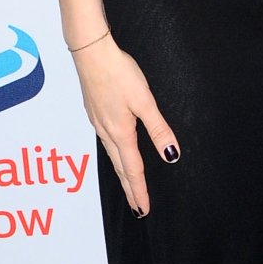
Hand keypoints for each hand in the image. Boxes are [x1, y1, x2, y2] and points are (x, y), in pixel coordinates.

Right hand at [71, 33, 178, 215]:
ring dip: (122, 173)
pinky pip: (106, 141)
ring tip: (128, 185)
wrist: (91, 54)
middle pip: (120, 167)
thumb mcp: (144, 101)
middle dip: (130, 188)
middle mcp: (107, 132)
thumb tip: (171, 155)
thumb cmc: (119, 74)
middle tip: (137, 207)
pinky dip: (113, 155)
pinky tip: (115, 150)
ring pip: (112, 155)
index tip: (144, 209)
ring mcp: (98, 122)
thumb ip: (158, 128)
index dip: (139, 190)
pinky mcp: (95, 112)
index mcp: (120, 132)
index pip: (133, 169)